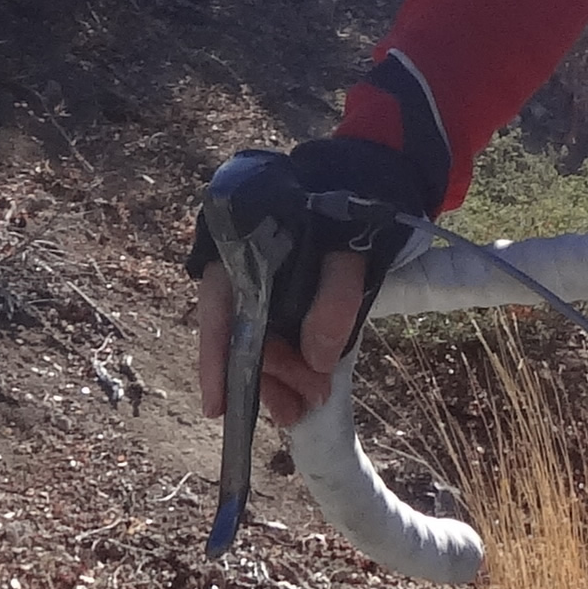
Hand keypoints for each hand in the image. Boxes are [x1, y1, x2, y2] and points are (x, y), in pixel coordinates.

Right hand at [188, 133, 429, 426]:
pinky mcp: (285, 296)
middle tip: (297, 410)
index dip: (216, 363)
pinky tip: (305, 385)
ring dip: (279, 378)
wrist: (371, 178)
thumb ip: (334, 300)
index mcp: (241, 250)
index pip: (219, 315)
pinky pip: (280, 336)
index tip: (218, 408)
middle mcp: (242, 269)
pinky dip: (291, 363)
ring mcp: (263, 284)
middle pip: (241, 336)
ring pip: (260, 341)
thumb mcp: (350, 251)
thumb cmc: (354, 210)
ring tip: (302, 408)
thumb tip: (317, 361)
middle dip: (267, 378)